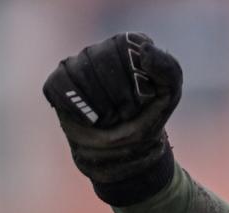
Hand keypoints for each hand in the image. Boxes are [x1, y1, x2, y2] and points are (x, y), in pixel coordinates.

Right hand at [42, 32, 183, 204]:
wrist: (128, 151)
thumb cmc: (148, 116)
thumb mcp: (169, 93)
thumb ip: (167, 68)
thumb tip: (145, 49)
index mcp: (128, 45)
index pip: (124, 48)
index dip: (136, 80)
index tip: (144, 98)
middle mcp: (101, 49)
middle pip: (102, 60)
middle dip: (119, 96)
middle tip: (126, 113)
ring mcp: (77, 64)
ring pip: (80, 72)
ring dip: (101, 106)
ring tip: (110, 117)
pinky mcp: (59, 82)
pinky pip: (59, 85)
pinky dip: (76, 107)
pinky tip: (89, 119)